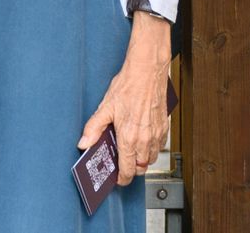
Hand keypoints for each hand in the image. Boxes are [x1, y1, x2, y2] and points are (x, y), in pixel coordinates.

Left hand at [77, 19, 169, 185]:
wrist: (148, 71)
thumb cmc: (129, 86)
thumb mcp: (105, 107)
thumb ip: (93, 128)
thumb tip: (84, 143)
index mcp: (130, 138)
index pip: (128, 170)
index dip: (122, 178)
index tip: (117, 178)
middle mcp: (146, 140)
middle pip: (140, 167)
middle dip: (131, 168)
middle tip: (121, 161)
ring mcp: (157, 134)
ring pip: (151, 158)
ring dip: (142, 159)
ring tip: (131, 150)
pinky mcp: (164, 127)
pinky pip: (159, 147)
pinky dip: (151, 148)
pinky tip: (142, 138)